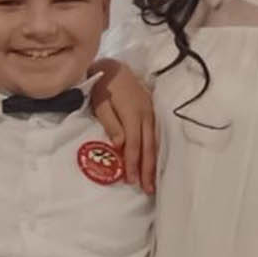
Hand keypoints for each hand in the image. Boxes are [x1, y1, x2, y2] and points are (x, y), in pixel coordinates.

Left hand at [88, 59, 156, 193]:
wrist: (114, 67)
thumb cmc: (103, 86)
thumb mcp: (101, 103)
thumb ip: (111, 123)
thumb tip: (120, 145)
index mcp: (133, 114)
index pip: (134, 144)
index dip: (133, 163)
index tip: (131, 181)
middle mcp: (146, 115)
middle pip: (148, 147)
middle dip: (148, 170)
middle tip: (147, 190)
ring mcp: (151, 113)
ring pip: (154, 142)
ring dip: (154, 163)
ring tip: (152, 182)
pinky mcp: (151, 112)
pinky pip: (155, 135)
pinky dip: (155, 151)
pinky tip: (154, 162)